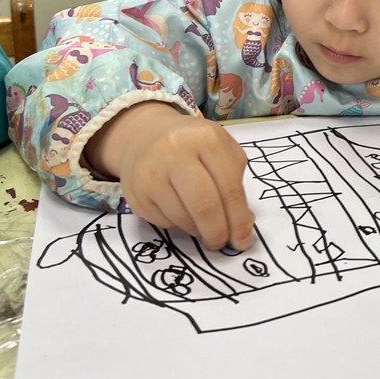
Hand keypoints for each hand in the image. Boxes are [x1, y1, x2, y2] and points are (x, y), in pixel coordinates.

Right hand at [83, 101, 254, 250]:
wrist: (146, 136)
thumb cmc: (194, 146)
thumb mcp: (222, 151)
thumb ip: (235, 184)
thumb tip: (242, 225)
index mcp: (206, 139)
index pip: (229, 188)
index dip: (239, 220)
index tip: (243, 239)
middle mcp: (175, 152)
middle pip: (204, 206)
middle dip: (218, 232)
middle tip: (222, 242)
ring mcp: (151, 173)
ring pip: (182, 218)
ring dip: (198, 231)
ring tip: (204, 225)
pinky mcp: (136, 193)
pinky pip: (164, 222)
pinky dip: (179, 225)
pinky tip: (182, 212)